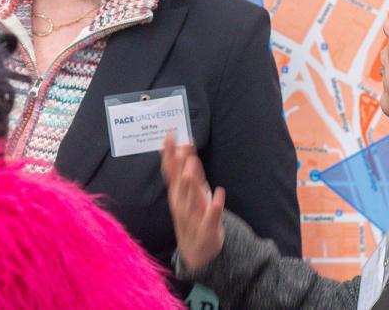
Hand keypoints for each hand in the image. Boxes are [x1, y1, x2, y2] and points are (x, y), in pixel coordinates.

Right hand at [161, 134, 225, 272]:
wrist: (196, 253)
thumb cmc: (191, 218)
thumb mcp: (187, 195)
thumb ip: (185, 173)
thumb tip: (182, 148)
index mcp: (176, 195)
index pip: (170, 170)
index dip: (169, 153)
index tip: (170, 134)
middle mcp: (181, 204)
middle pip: (179, 181)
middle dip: (179, 164)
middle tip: (181, 145)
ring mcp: (193, 217)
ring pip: (192, 197)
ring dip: (191, 182)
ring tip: (192, 165)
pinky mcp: (208, 228)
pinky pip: (211, 216)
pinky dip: (214, 205)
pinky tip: (219, 193)